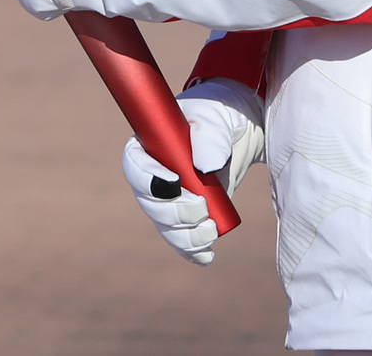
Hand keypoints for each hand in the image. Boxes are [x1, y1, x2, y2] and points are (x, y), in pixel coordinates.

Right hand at [120, 78, 264, 266]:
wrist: (238, 131)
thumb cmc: (219, 116)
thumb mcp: (215, 118)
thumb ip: (210, 136)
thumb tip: (205, 166)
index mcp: (149, 145)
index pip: (134, 166)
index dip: (148, 179)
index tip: (175, 183)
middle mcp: (153, 175)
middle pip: (149, 203)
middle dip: (173, 213)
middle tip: (201, 207)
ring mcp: (170, 198)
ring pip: (165, 226)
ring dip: (185, 236)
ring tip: (210, 230)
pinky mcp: (188, 215)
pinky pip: (183, 240)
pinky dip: (193, 251)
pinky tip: (207, 255)